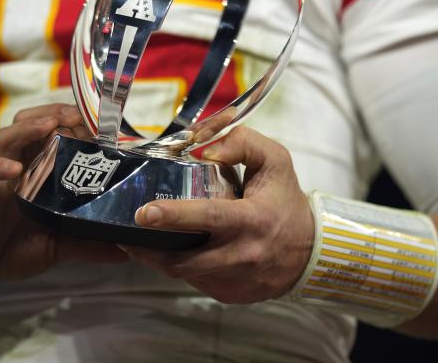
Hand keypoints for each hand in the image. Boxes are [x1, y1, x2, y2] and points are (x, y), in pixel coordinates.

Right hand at [0, 103, 126, 283]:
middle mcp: (18, 165)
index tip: (102, 125)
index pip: (57, 133)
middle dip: (56, 114)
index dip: (77, 124)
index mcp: (39, 170)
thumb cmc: (15, 246)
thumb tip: (127, 250)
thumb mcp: (59, 246)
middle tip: (79, 116)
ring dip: (28, 128)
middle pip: (32, 122)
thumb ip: (89, 244)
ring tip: (49, 126)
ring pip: (7, 136)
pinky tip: (13, 170)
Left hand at [123, 126, 314, 303]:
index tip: (145, 213)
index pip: (208, 219)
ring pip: (184, 274)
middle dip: (148, 249)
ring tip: (138, 241)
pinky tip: (172, 250)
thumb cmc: (285, 201)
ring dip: (158, 258)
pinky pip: (194, 281)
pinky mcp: (229, 294)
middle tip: (126, 232)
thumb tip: (204, 149)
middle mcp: (242, 255)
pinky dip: (180, 266)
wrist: (310, 251)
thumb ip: (242, 143)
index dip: (174, 216)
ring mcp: (235, 280)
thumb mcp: (274, 161)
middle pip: (184, 260)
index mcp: (252, 220)